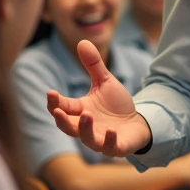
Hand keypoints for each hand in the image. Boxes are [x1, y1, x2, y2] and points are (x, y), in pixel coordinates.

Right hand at [46, 40, 151, 156]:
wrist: (139, 122)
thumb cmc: (117, 104)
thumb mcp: (105, 82)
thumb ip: (93, 65)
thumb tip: (82, 42)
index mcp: (81, 110)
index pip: (63, 107)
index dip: (55, 102)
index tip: (50, 93)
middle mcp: (87, 126)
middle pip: (68, 127)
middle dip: (61, 119)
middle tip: (57, 110)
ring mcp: (101, 138)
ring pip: (87, 139)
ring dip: (84, 128)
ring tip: (87, 114)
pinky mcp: (116, 147)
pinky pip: (110, 147)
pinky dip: (109, 140)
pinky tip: (110, 131)